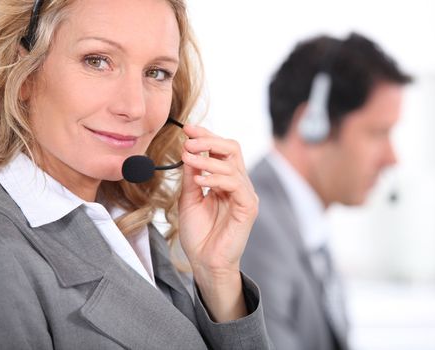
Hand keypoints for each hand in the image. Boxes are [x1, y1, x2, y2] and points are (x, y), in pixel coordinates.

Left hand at [178, 124, 257, 320]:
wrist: (205, 262)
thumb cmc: (199, 233)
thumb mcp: (189, 198)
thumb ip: (192, 176)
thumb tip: (189, 150)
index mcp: (226, 180)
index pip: (221, 149)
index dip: (206, 136)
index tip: (186, 128)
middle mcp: (238, 184)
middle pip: (231, 149)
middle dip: (209, 140)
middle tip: (188, 140)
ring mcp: (245, 195)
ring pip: (232, 164)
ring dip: (207, 159)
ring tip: (188, 158)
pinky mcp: (248, 208)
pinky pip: (236, 184)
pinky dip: (217, 178)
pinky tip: (200, 180)